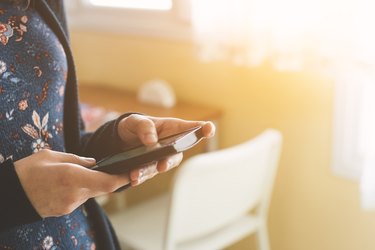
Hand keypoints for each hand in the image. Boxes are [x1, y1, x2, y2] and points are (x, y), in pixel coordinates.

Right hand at [14, 149, 129, 217]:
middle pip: (103, 188)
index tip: (133, 172)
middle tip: (112, 168)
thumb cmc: (27, 171)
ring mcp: (70, 205)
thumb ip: (77, 159)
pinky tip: (68, 182)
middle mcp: (74, 193)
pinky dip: (81, 189)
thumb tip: (95, 163)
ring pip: (92, 192)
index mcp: (71, 176)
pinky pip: (81, 198)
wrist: (8, 195)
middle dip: (110, 178)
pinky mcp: (65, 210)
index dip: (123, 178)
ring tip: (76, 172)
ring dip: (92, 183)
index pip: (107, 182)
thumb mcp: (51, 155)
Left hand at [117, 114, 215, 185]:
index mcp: (172, 128)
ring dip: (149, 171)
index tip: (210, 129)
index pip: (191, 128)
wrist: (121, 140)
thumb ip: (144, 127)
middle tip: (162, 165)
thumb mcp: (135, 121)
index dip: (204, 129)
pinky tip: (133, 178)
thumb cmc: (134, 126)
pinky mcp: (150, 168)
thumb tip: (151, 141)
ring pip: (160, 167)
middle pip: (177, 154)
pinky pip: (148, 174)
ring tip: (136, 174)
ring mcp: (161, 158)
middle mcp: (171, 145)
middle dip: (169, 161)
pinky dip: (140, 177)